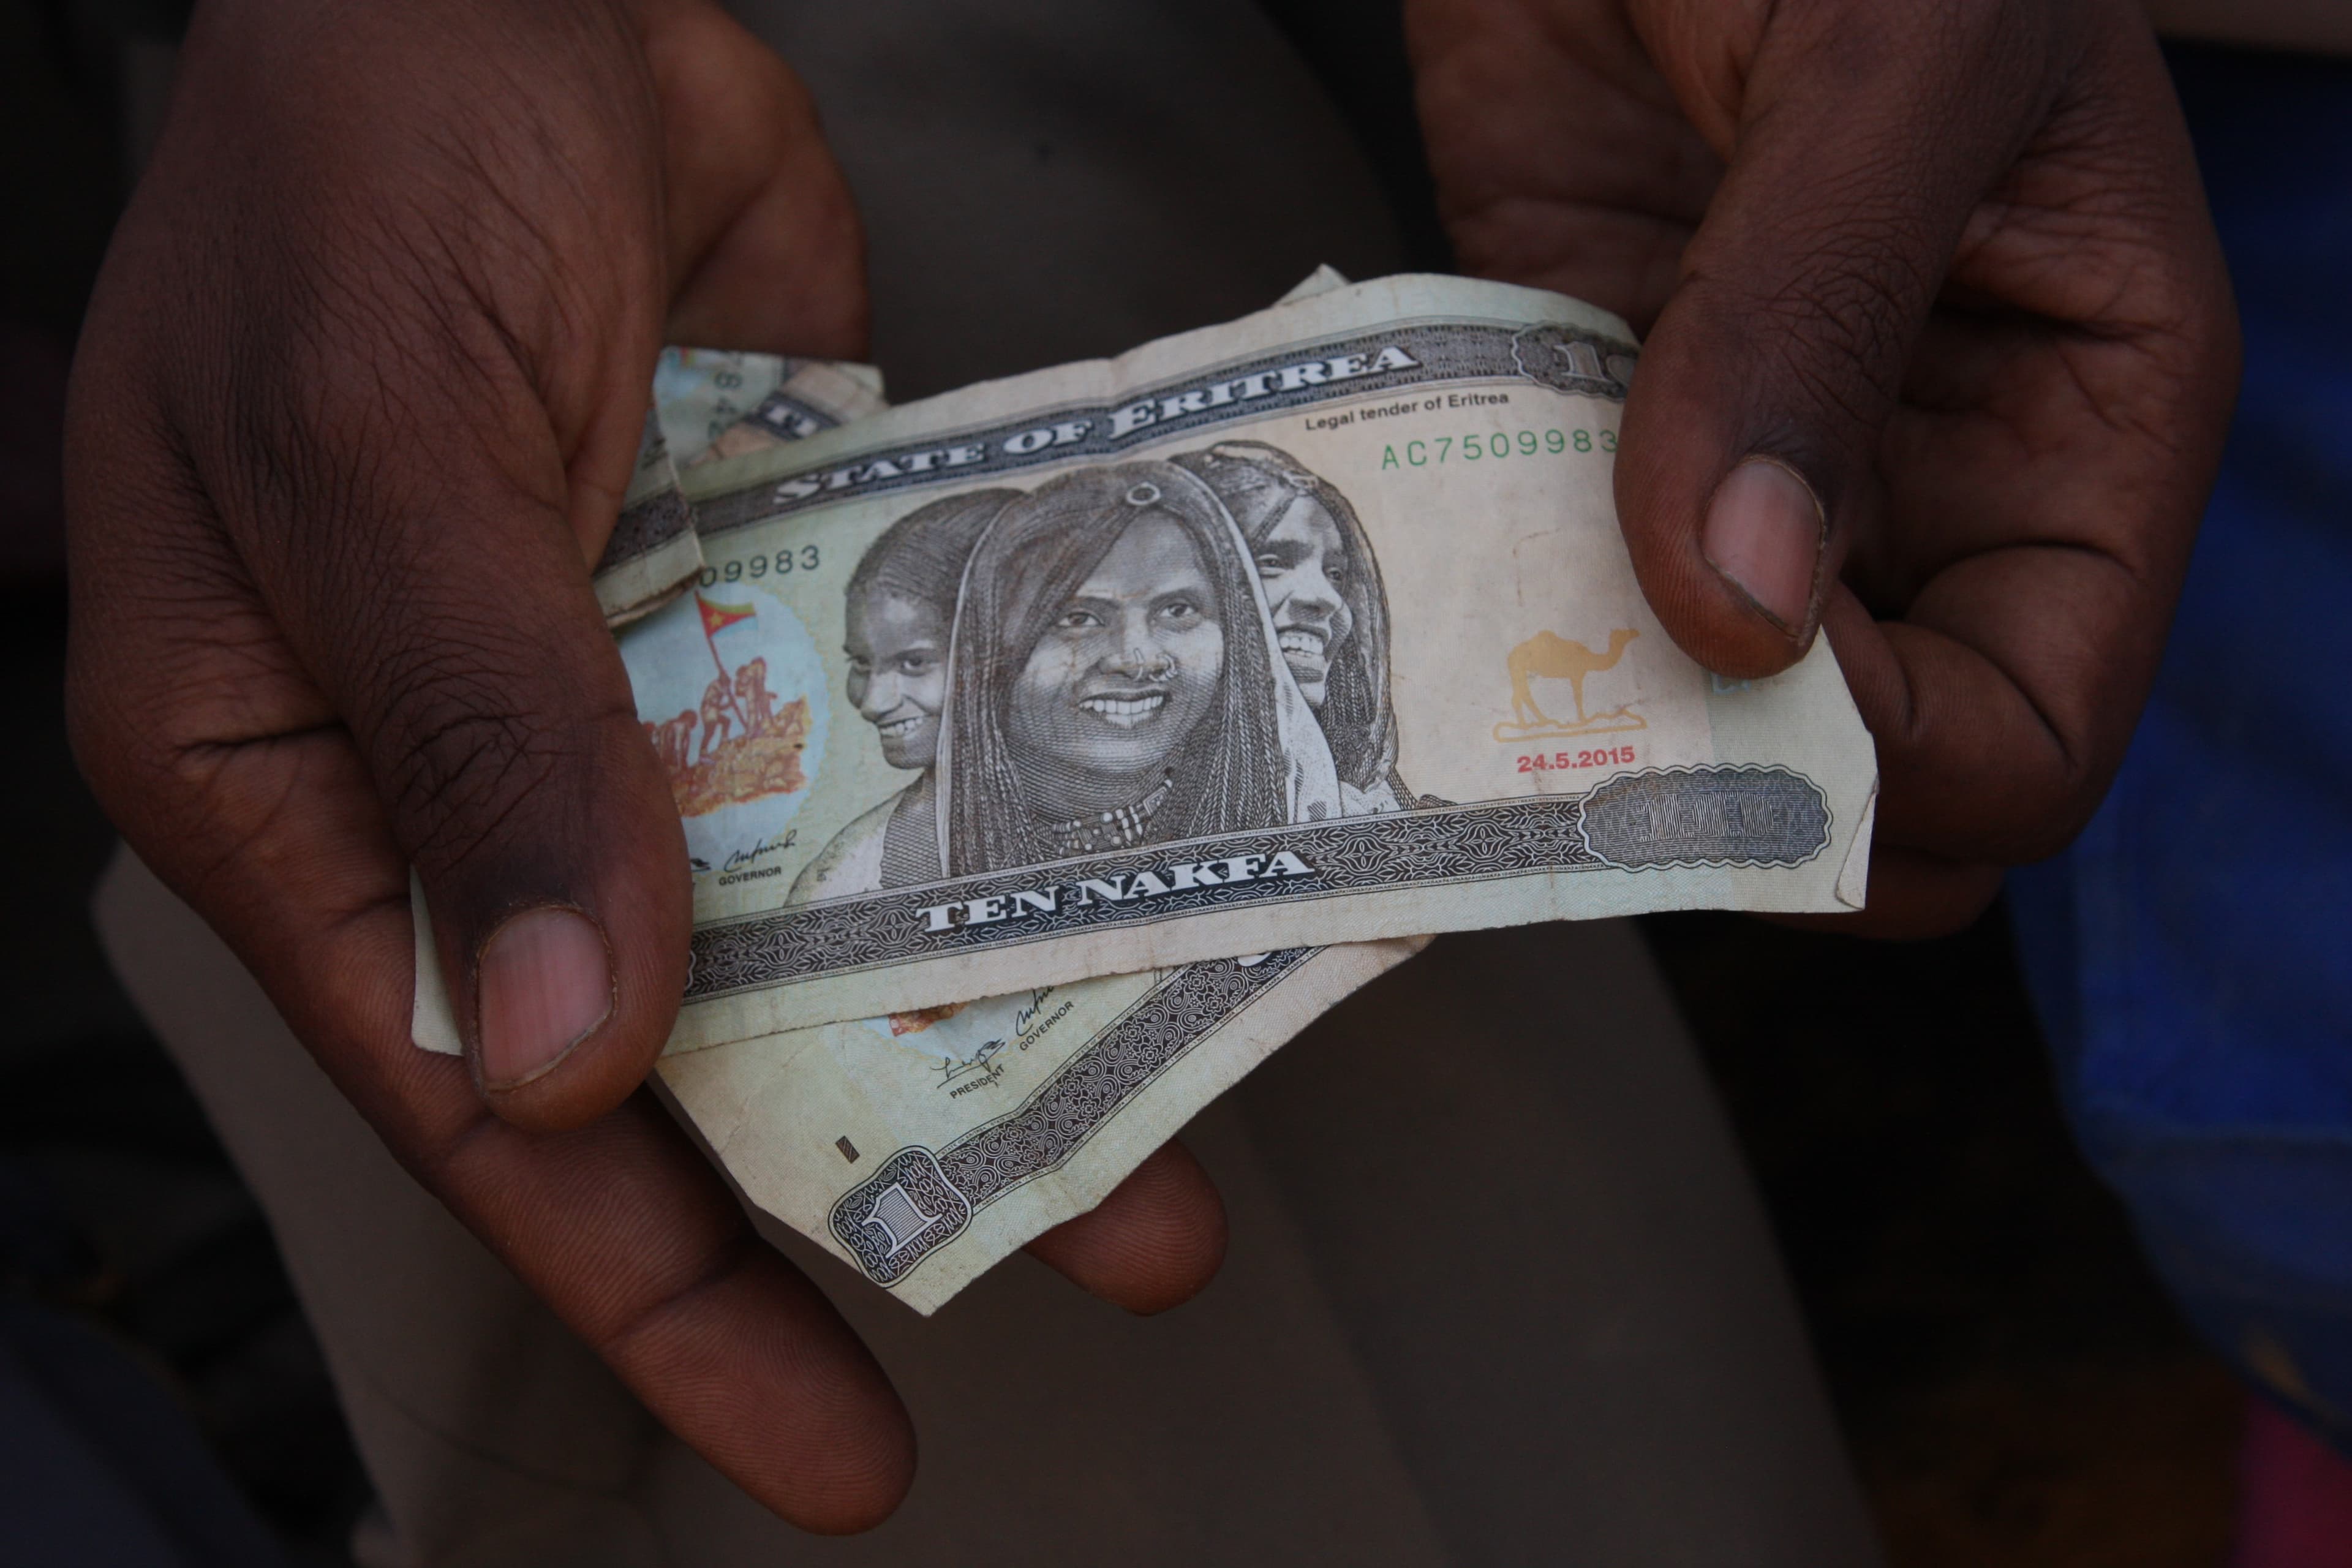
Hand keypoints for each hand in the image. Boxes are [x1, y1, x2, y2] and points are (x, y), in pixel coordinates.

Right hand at [65, 0, 1220, 1529]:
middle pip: (672, 1038)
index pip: (474, 1097)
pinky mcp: (784, 593)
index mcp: (299, 777)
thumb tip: (556, 1040)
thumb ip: (483, 741)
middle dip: (854, 1176)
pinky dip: (1004, 827)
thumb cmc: (360, 164)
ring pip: (820, 910)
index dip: (648, 1278)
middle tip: (1051, 1268)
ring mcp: (645, 686)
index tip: (814, 1426)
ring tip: (1151, 1145)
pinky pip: (905, 750)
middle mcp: (481, 764)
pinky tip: (1132, 898)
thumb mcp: (381, 451)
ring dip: (976, 1017)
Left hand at [1409, 0, 2238, 933]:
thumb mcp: (1892, 59)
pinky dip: (1493, 614)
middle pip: (1863, 764)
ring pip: (1693, 702)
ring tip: (1475, 689)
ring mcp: (1751, 462)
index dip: (1900, 772)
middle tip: (1580, 752)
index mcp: (2083, 419)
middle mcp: (1926, 477)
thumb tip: (1744, 606)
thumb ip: (1817, 319)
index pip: (2042, 725)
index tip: (1734, 697)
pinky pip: (1555, 579)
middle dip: (1739, 796)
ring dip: (1587, 723)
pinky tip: (1420, 597)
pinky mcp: (1595, 422)